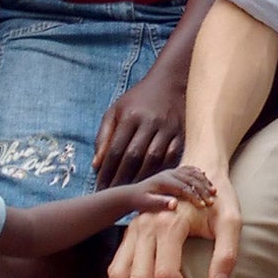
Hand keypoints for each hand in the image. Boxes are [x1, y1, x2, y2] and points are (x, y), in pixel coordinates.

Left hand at [94, 69, 186, 189]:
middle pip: (133, 157)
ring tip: (130, 192)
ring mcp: (167, 129)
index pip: (115, 150)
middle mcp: (149, 123)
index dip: (106, 171)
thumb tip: (96, 164)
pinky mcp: (181, 134)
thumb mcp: (115, 111)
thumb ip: (103, 136)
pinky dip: (161, 172)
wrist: (169, 83)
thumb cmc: (137, 100)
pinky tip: (153, 182)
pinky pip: (172, 158)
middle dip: (121, 179)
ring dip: (140, 179)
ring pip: (153, 160)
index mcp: (130, 117)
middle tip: (113, 194)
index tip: (99, 186)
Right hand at [108, 168, 238, 277]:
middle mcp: (144, 227)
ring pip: (119, 276)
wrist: (198, 172)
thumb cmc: (218, 200)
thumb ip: (226, 253)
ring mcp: (132, 231)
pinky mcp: (129, 236)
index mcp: (169, 223)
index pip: (166, 273)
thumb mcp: (231, 221)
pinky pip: (114, 269)